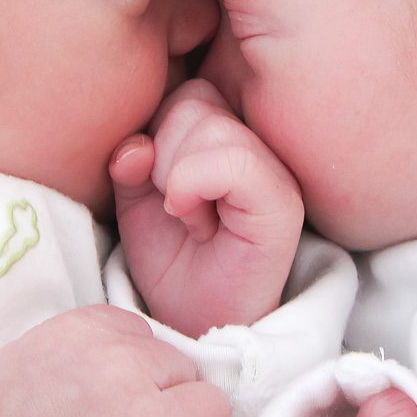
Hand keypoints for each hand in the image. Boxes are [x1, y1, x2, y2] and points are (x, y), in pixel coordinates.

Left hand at [110, 79, 303, 336]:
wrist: (194, 324)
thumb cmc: (173, 262)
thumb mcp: (136, 199)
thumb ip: (134, 157)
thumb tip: (136, 146)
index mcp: (231, 135)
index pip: (187, 91)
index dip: (157, 133)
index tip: (159, 185)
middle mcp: (262, 145)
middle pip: (195, 101)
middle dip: (163, 154)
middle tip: (175, 204)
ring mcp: (277, 171)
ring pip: (210, 126)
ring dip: (176, 175)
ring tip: (188, 216)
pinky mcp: (282, 203)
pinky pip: (232, 161)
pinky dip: (193, 185)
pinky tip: (193, 220)